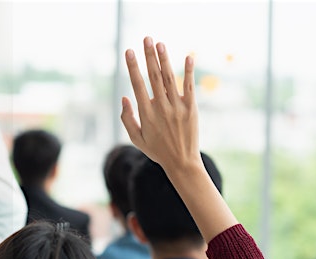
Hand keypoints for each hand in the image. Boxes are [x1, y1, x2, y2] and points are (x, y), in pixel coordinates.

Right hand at [121, 37, 199, 171]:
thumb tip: (125, 97)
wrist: (182, 162)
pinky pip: (189, 86)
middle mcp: (161, 107)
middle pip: (153, 76)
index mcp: (146, 113)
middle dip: (148, 56)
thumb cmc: (157, 150)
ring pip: (168, 78)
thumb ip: (127, 118)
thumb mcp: (136, 138)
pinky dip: (188, 71)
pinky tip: (188, 56)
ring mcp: (177, 107)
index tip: (128, 52)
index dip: (132, 67)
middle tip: (145, 39)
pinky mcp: (191, 108)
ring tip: (159, 43)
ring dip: (164, 59)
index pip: (137, 84)